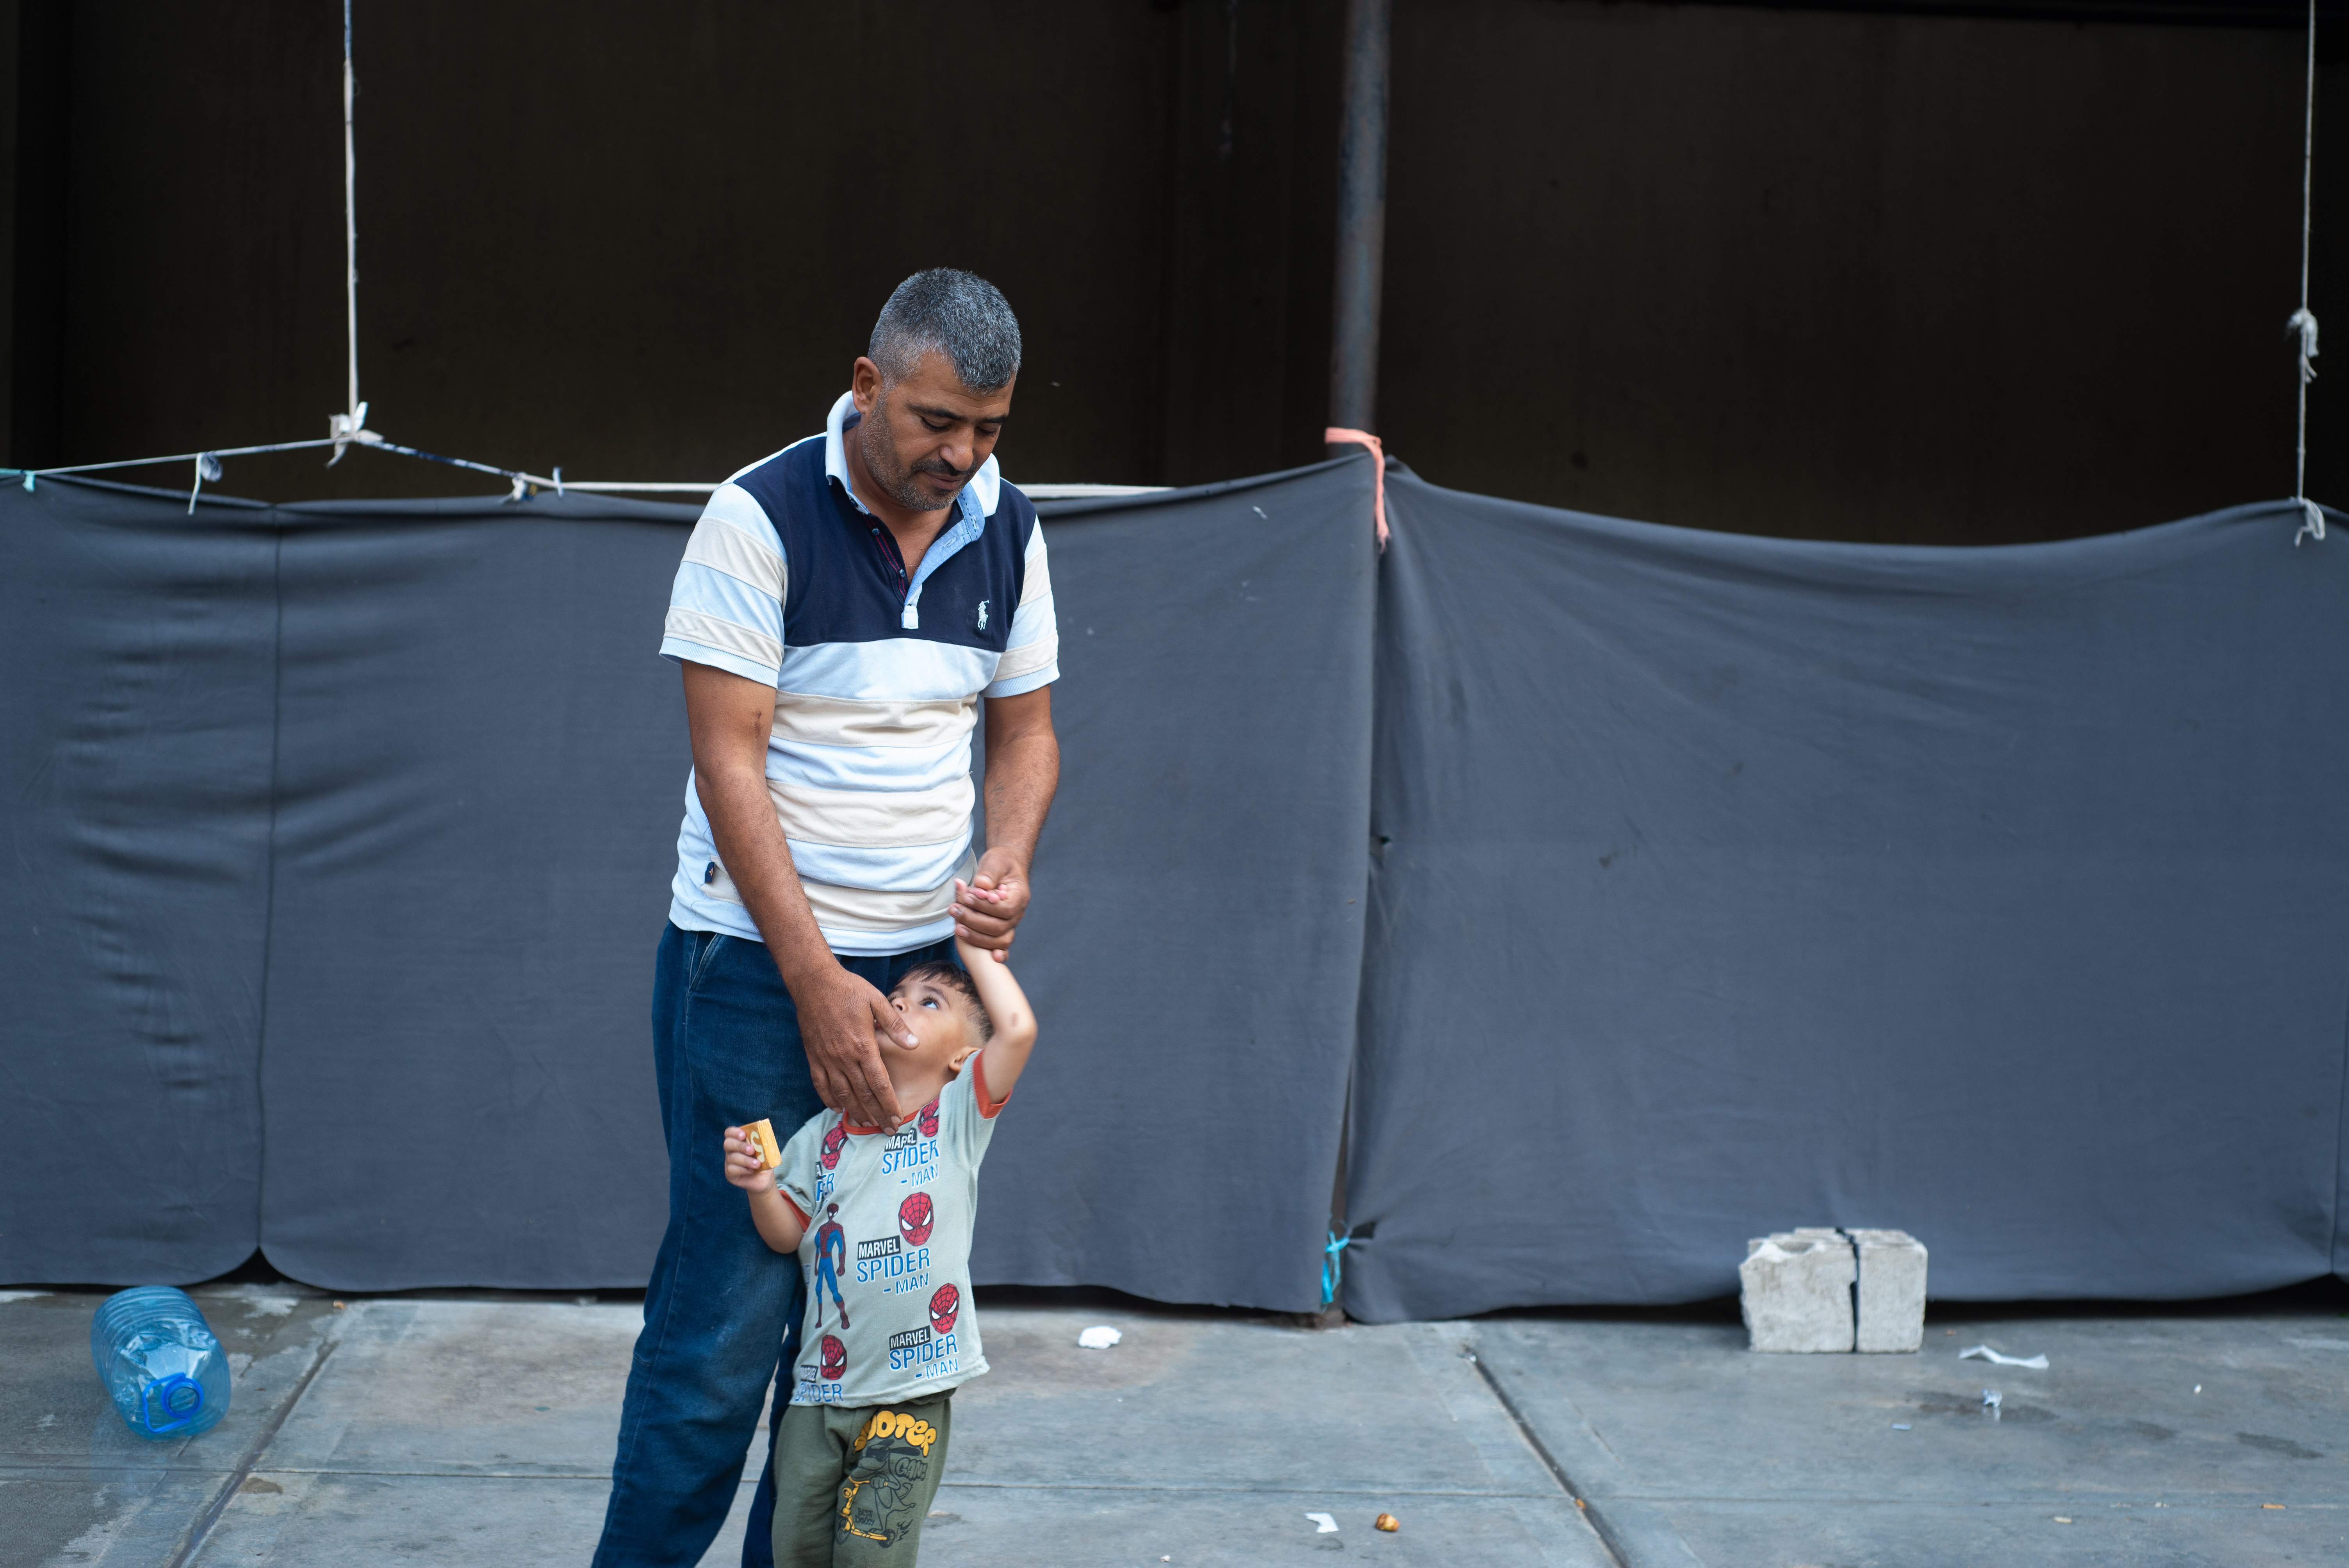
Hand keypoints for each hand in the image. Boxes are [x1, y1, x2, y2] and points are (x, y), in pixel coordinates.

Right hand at [721, 1127, 772, 1192]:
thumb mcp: (766, 1151)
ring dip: (746, 1160)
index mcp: (739, 1141)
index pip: (730, 1132)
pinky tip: (752, 1171)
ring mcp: (729, 1162)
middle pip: (728, 1143)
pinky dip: (743, 1169)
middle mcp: (731, 1150)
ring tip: (757, 1164)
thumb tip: (764, 1137)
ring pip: (732, 1157)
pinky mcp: (729, 1174)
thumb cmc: (764, 1161)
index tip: (743, 1135)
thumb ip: (763, 1143)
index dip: (734, 1132)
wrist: (764, 1178)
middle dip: (740, 1146)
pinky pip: (732, 1169)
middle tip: (751, 1150)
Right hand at [793, 963, 911, 1128]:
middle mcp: (844, 1057)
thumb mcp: (877, 1000)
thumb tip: (914, 1044)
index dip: (889, 1103)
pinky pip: (821, 1084)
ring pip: (842, 1093)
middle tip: (887, 1130)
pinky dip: (829, 1099)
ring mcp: (826, 1058)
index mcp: (863, 1045)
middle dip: (876, 1114)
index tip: (897, 1118)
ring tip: (867, 1123)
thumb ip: (895, 1025)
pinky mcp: (813, 1056)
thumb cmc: (848, 989)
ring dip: (855, 1111)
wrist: (813, 982)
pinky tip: (838, 1108)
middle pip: (863, 1094)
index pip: (880, 1083)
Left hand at [952, 849, 1031, 962]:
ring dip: (976, 936)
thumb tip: (981, 885)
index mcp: (1020, 896)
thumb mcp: (996, 862)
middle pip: (999, 927)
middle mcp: (1018, 913)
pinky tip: (992, 958)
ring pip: (999, 940)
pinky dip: (995, 952)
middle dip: (974, 920)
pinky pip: (1001, 945)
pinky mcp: (1001, 930)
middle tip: (954, 909)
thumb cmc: (1001, 864)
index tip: (966, 896)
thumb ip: (989, 874)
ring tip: (956, 926)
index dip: (984, 906)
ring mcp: (1011, 924)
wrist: (1005, 867)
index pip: (1005, 909)